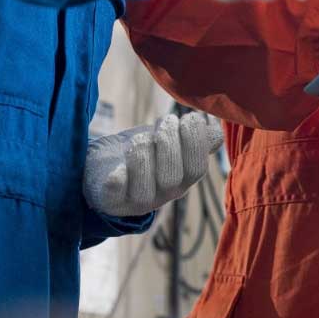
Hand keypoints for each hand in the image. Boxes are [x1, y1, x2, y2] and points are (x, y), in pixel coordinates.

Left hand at [83, 109, 220, 217]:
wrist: (103, 168)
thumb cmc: (142, 152)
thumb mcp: (169, 141)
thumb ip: (193, 138)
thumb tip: (216, 132)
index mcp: (180, 179)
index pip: (196, 169)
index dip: (194, 142)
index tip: (187, 117)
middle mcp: (161, 195)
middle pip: (172, 179)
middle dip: (169, 144)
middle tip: (162, 123)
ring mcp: (135, 200)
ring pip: (145, 189)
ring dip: (143, 157)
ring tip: (139, 138)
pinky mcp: (110, 199)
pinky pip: (115, 196)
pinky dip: (118, 181)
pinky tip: (118, 168)